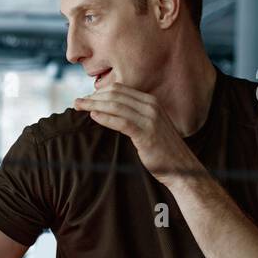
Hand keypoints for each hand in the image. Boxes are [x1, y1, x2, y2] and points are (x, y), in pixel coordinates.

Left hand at [75, 83, 201, 184]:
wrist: (181, 167)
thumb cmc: (162, 149)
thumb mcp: (149, 126)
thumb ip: (134, 116)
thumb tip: (110, 112)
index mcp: (151, 102)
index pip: (120, 89)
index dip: (100, 92)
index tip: (85, 98)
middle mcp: (151, 106)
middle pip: (115, 95)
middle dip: (93, 97)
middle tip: (76, 102)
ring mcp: (150, 119)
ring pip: (116, 106)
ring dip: (94, 105)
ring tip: (78, 107)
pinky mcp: (147, 134)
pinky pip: (122, 122)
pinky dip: (106, 117)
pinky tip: (93, 116)